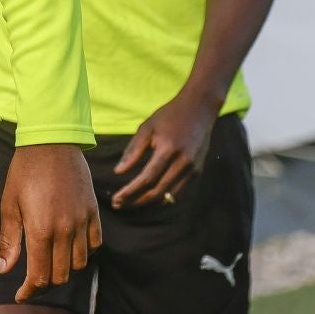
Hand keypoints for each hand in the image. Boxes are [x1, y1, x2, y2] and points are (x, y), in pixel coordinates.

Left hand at [0, 142, 101, 300]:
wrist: (51, 141)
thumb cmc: (24, 172)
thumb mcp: (9, 205)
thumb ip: (9, 240)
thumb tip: (3, 270)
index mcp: (41, 230)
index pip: (39, 276)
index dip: (29, 291)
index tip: (20, 295)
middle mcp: (66, 230)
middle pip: (60, 275)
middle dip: (44, 284)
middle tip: (31, 282)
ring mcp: (83, 221)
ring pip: (80, 263)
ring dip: (64, 270)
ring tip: (50, 264)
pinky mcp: (94, 211)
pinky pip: (95, 244)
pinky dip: (84, 252)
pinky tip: (70, 248)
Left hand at [112, 88, 218, 209]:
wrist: (199, 108)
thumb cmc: (169, 116)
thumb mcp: (147, 128)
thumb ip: (133, 151)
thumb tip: (118, 172)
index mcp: (168, 149)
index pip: (147, 178)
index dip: (130, 192)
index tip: (115, 199)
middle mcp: (183, 162)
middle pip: (157, 191)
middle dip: (136, 201)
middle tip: (119, 204)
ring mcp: (193, 168)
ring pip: (168, 196)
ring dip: (148, 202)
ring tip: (130, 202)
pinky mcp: (198, 171)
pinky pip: (179, 192)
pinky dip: (163, 197)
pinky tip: (149, 196)